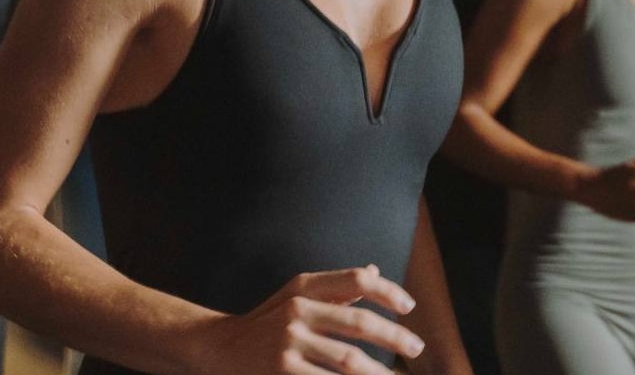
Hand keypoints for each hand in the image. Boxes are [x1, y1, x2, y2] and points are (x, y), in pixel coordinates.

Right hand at [203, 265, 423, 374]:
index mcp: (304, 287)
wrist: (218, 348)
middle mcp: (297, 309)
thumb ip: (334, 287)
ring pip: (349, 360)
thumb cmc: (266, 323)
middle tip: (417, 349)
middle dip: (395, 337)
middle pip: (359, 323)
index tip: (409, 307)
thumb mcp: (295, 297)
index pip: (356, 279)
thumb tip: (375, 270)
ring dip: (378, 372)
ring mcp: (288, 342)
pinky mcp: (282, 371)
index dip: (388, 291)